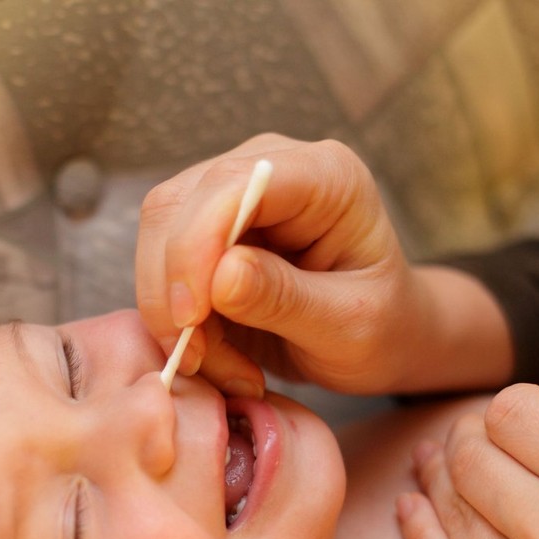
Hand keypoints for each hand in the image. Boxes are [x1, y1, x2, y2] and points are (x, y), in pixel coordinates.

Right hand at [135, 133, 423, 395]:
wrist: (381, 339)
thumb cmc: (382, 328)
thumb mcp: (349, 327)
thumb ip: (286, 298)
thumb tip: (220, 274)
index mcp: (325, 176)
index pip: (232, 183)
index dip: (195, 245)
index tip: (191, 317)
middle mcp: (268, 170)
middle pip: (175, 205)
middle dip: (172, 289)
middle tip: (195, 359)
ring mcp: (229, 197)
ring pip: (156, 240)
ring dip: (169, 314)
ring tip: (217, 367)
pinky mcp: (202, 234)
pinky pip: (159, 272)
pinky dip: (172, 324)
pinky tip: (213, 358)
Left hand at [397, 383, 538, 538]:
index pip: (513, 412)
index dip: (511, 410)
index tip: (521, 420)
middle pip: (470, 456)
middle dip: (467, 437)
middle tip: (472, 436)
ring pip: (446, 504)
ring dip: (435, 474)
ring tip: (431, 458)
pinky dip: (418, 527)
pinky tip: (411, 505)